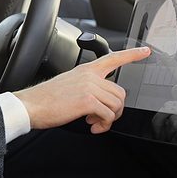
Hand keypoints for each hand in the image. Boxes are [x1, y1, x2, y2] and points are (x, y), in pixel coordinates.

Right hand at [13, 46, 150, 133]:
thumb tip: (100, 103)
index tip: (145, 51)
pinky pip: (109, 116)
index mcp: (86, 70)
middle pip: (120, 93)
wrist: (31, 105)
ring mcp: (90, 87)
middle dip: (115, 110)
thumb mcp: (69, 84)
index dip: (132, 54)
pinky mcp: (88, 101)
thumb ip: (87, 87)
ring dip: (108, 119)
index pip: (113, 58)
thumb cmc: (46, 98)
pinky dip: (103, 125)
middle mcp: (90, 76)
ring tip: (94, 122)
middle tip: (101, 118)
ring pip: (116, 105)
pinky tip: (92, 126)